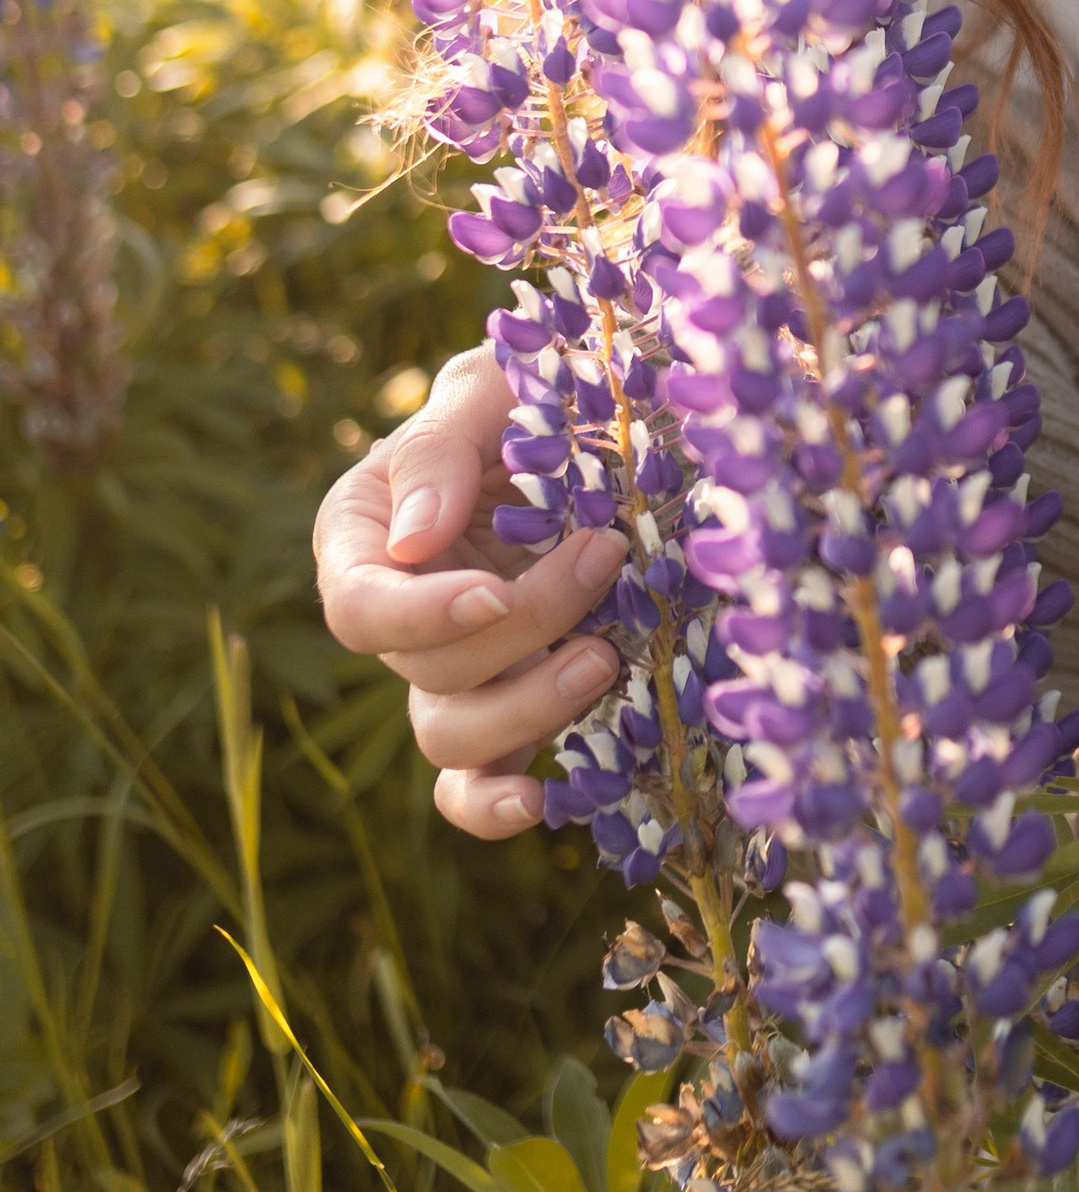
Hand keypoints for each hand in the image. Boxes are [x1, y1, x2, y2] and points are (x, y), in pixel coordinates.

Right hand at [311, 348, 628, 839]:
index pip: (358, 608)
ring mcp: (451, 667)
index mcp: (365, 537)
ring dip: (528, 709)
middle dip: (519, 629)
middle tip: (603, 558)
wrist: (596, 418)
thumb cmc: (528, 389)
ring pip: (451, 736)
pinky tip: (546, 802)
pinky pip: (475, 782)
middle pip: (423, 670)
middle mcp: (397, 613)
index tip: (492, 592)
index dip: (420, 616)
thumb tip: (414, 540)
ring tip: (607, 660)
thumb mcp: (485, 387)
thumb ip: (441, 448)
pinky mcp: (508, 701)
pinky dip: (496, 805)